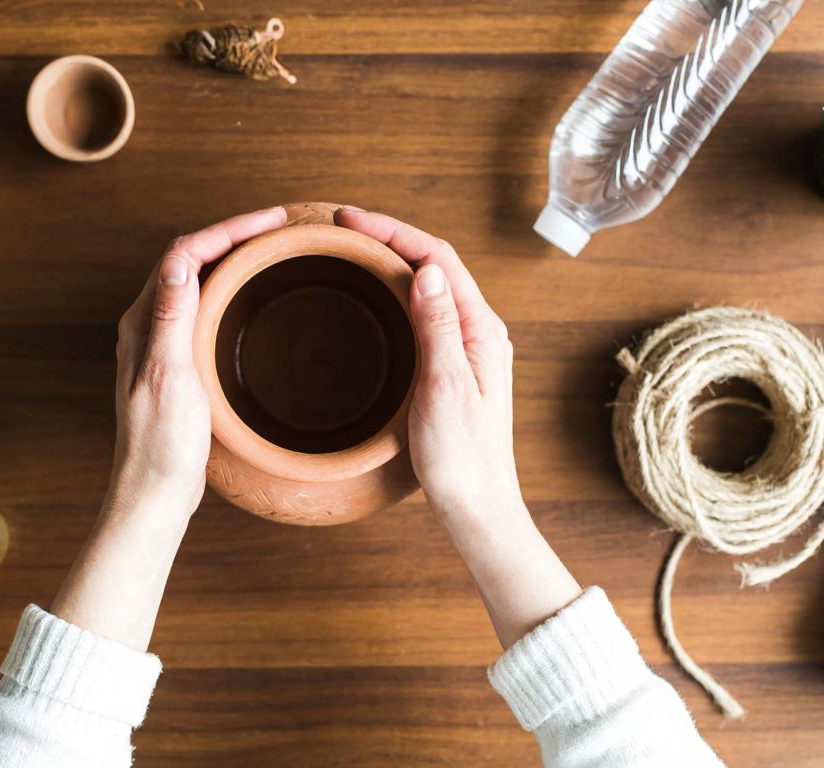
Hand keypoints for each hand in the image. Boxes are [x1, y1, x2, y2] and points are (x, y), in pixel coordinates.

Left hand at [53, 206, 288, 650]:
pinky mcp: (177, 363)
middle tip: (278, 227)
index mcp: (145, 322)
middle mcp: (148, 326)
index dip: (229, 229)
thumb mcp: (169, 377)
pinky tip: (253, 301)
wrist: (153, 493)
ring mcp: (162, 344)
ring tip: (270, 249)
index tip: (271, 221)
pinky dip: (231, 291)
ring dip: (231, 259)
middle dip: (233, 235)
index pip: (186, 253)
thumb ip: (172, 317)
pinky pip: (204, 309)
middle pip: (191, 260)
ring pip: (198, 282)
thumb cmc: (161, 445)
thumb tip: (178, 260)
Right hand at [333, 209, 521, 520]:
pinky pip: (425, 314)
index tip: (349, 219)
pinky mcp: (454, 368)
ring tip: (352, 250)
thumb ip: (437, 327)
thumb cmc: (463, 459)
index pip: (437, 258)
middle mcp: (479, 332)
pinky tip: (373, 300)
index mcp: (481, 330)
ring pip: (429, 287)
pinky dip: (396, 294)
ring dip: (393, 261)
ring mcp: (468, 349)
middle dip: (390, 237)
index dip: (393, 230)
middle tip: (342, 228)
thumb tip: (424, 271)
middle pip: (434, 264)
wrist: (477, 507)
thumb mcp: (444, 389)